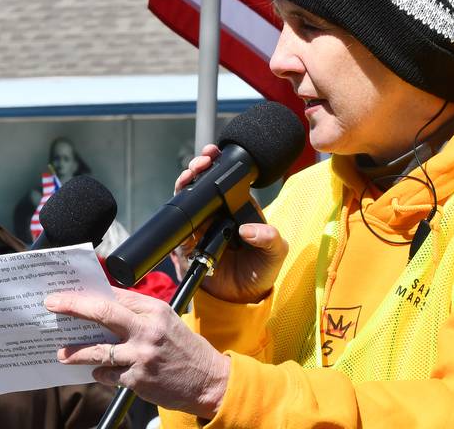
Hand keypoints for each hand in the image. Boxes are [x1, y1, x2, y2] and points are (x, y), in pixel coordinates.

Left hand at [45, 288, 229, 418]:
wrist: (208, 380)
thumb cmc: (184, 348)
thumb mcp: (165, 321)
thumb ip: (138, 313)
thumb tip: (104, 307)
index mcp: (154, 309)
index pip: (115, 295)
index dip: (89, 293)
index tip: (68, 293)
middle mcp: (147, 329)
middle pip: (103, 313)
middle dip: (74, 306)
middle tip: (53, 305)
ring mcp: (141, 355)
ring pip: (98, 350)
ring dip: (75, 351)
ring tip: (61, 353)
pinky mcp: (138, 379)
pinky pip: (108, 374)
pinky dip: (100, 372)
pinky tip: (97, 372)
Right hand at [174, 145, 287, 303]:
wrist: (241, 299)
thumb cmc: (261, 271)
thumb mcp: (275, 253)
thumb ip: (269, 238)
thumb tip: (248, 230)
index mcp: (239, 207)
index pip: (226, 180)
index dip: (219, 165)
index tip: (216, 154)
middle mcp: (218, 212)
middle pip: (203, 183)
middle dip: (199, 166)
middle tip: (201, 162)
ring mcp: (202, 225)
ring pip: (188, 197)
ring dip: (186, 182)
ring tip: (189, 175)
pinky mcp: (188, 242)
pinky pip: (179, 224)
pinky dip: (178, 212)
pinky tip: (183, 204)